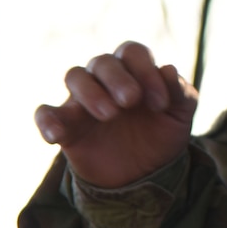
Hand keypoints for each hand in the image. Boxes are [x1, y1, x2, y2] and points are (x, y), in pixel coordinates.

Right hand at [34, 41, 196, 188]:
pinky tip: (56, 136)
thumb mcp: (180, 117)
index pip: (133, 53)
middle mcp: (105, 79)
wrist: (145, 174)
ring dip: (90, 92)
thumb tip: (169, 69)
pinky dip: (47, 121)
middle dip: (117, 78)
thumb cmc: (162, 135)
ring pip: (75, 77)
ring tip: (109, 115)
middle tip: (130, 101)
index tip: (161, 104)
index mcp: (134, 71)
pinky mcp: (66, 125)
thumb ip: (181, 93)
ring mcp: (82, 100)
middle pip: (102, 61)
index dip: (146, 71)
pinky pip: (45, 113)